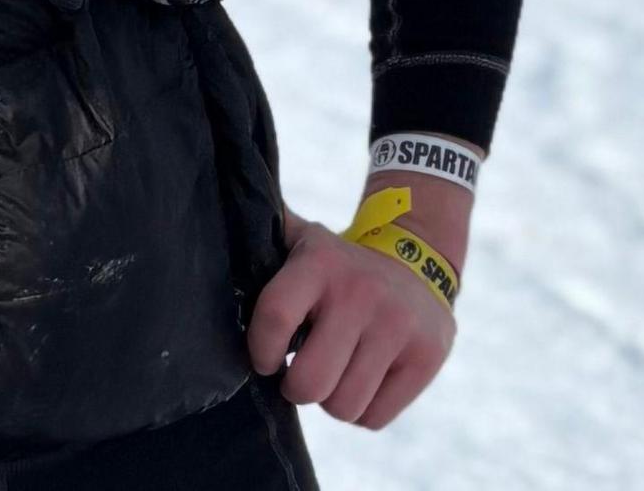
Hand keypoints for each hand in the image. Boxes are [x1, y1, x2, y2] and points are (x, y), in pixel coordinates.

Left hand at [249, 199, 460, 430]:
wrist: (420, 260)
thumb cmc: (341, 266)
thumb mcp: (307, 242)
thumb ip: (266, 239)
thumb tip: (216, 225)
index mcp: (321, 263)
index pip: (274, 318)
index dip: (261, 352)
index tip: (267, 358)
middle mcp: (361, 293)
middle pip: (309, 383)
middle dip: (298, 386)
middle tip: (304, 371)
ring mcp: (399, 326)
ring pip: (343, 407)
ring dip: (334, 399)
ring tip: (338, 371)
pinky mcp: (427, 356)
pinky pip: (375, 418)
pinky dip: (364, 409)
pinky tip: (366, 377)